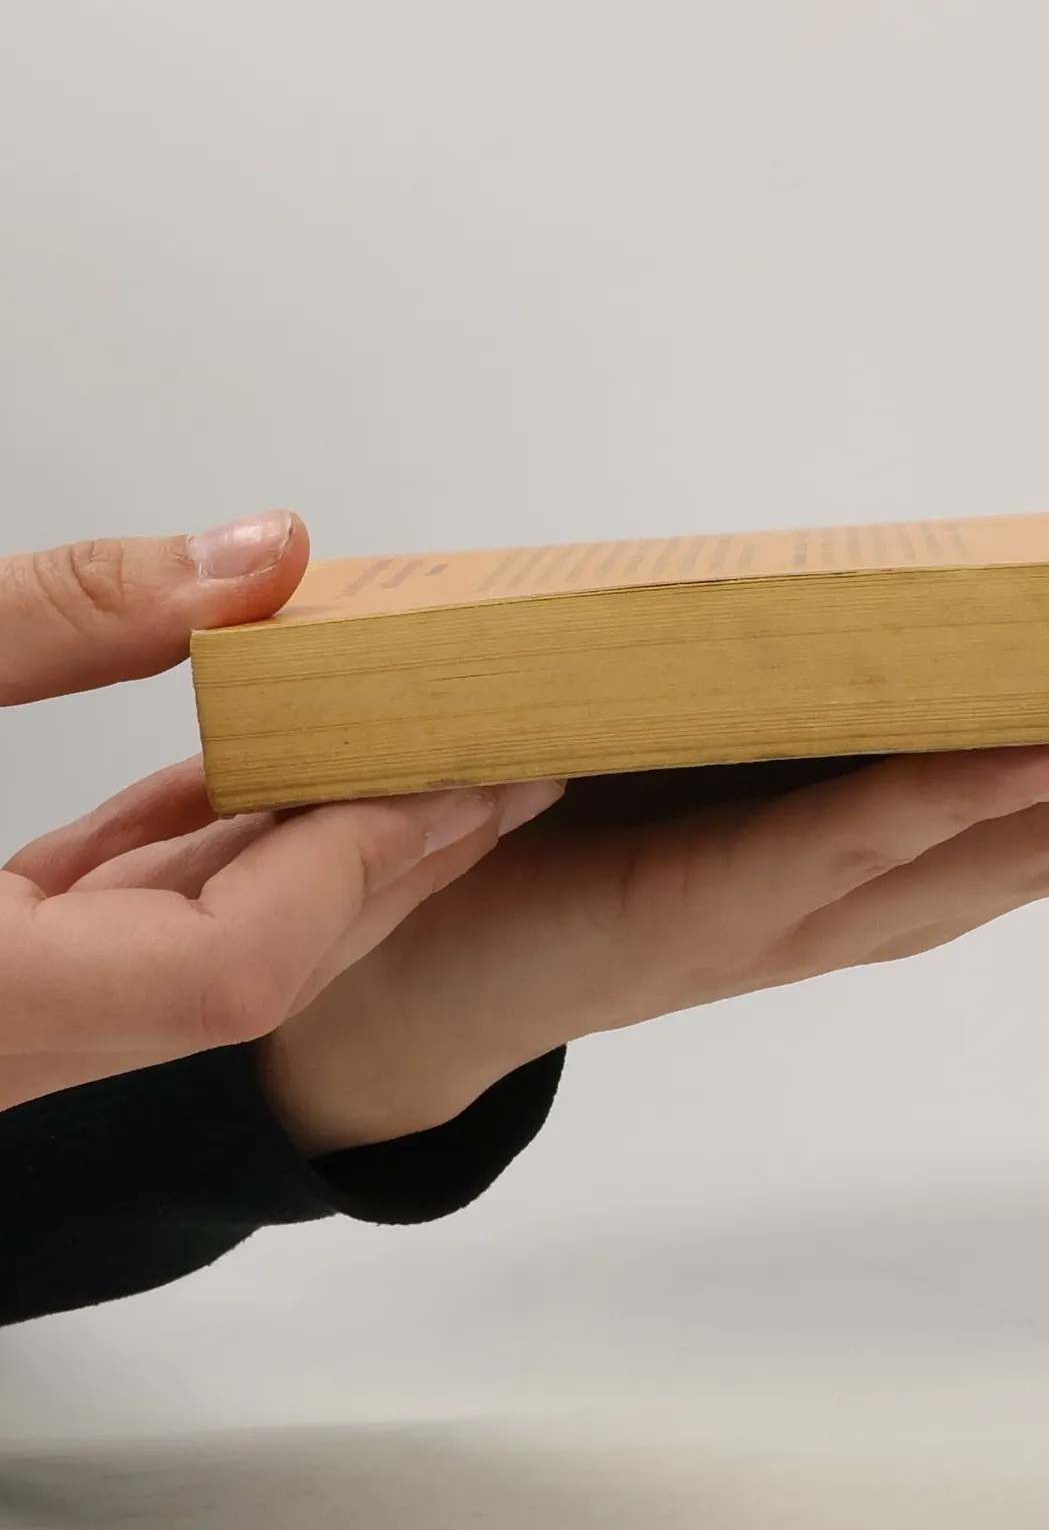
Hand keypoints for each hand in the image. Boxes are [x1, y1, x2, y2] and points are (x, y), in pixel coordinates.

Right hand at [0, 513, 565, 1110]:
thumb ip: (64, 618)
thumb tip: (268, 557)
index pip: (233, 972)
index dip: (361, 866)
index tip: (456, 777)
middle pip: (247, 972)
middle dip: (383, 860)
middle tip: (504, 762)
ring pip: (188, 958)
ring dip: (299, 853)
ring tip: (413, 755)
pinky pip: (116, 935)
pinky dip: (186, 855)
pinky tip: (244, 777)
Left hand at [252, 721, 1048, 1154]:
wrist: (423, 959)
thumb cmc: (606, 827)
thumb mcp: (770, 731)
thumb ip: (878, 679)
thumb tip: (969, 588)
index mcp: (946, 824)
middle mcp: (925, 870)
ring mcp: (838, 890)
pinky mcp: (720, 892)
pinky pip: (860, 838)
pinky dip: (968, 799)